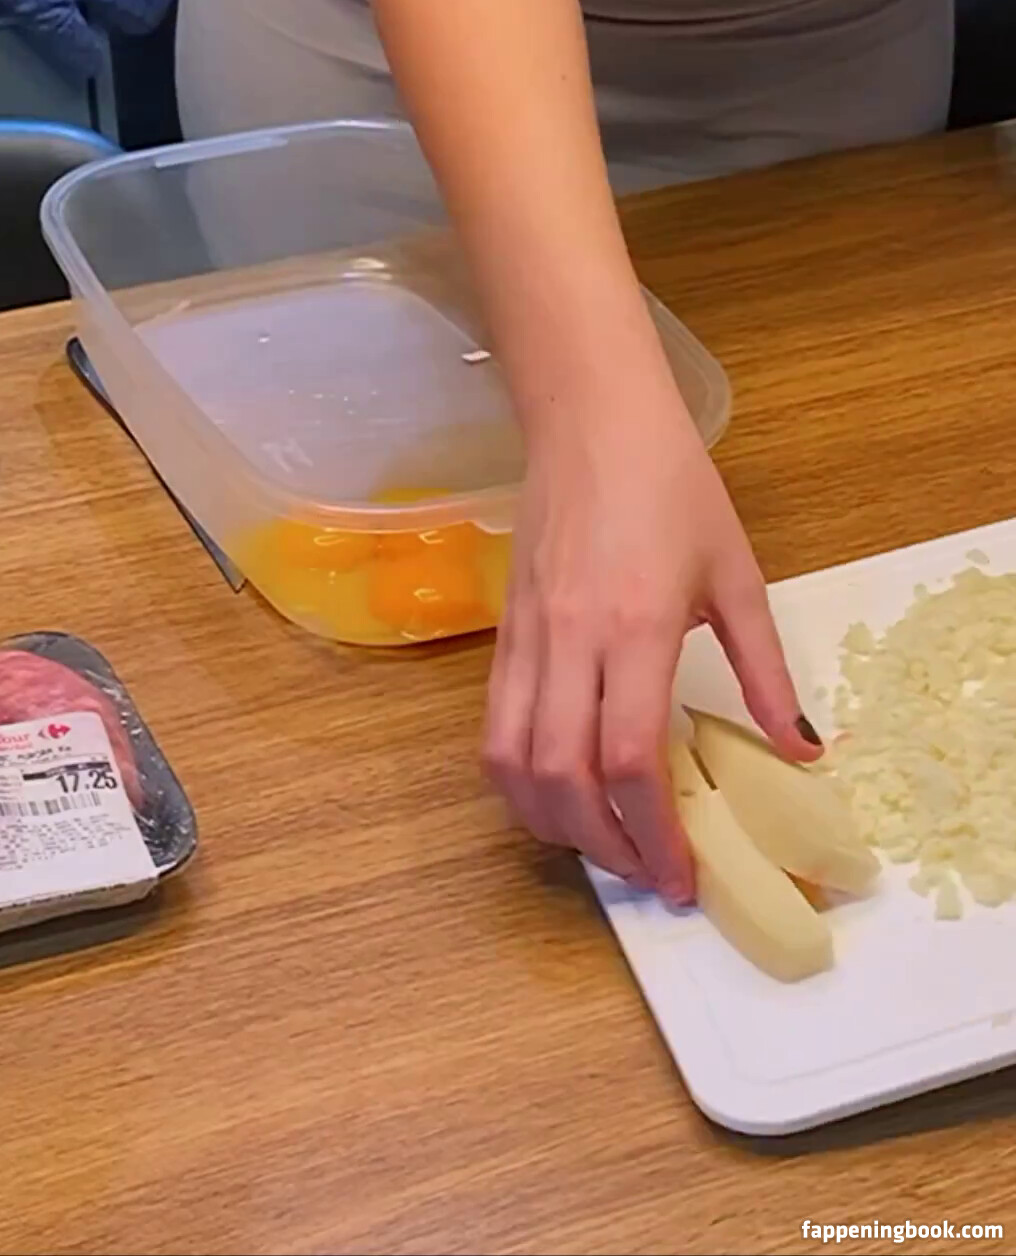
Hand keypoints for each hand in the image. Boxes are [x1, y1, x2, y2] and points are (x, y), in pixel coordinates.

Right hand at [482, 376, 820, 900]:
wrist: (591, 419)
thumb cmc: (670, 484)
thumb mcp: (737, 574)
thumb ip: (766, 670)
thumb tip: (802, 750)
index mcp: (635, 626)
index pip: (628, 758)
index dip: (652, 832)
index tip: (681, 875)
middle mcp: (570, 641)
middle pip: (563, 778)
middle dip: (604, 846)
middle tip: (647, 873)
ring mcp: (527, 638)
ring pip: (513, 764)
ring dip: (553, 824)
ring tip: (601, 844)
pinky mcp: (502, 633)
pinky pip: (493, 728)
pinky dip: (519, 781)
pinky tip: (559, 794)